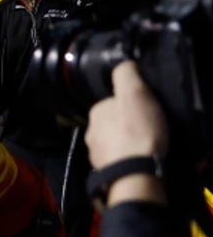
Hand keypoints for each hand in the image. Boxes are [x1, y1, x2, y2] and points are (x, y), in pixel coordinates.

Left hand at [87, 62, 167, 206]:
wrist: (135, 172)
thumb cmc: (137, 130)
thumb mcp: (135, 93)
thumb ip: (126, 74)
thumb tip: (123, 64)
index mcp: (96, 112)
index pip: (113, 101)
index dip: (131, 102)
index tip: (146, 108)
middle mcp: (89, 132)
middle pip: (112, 121)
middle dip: (126, 122)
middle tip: (148, 125)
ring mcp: (95, 153)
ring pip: (113, 140)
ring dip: (126, 140)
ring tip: (145, 142)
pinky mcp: (104, 170)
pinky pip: (117, 157)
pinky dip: (126, 155)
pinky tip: (138, 156)